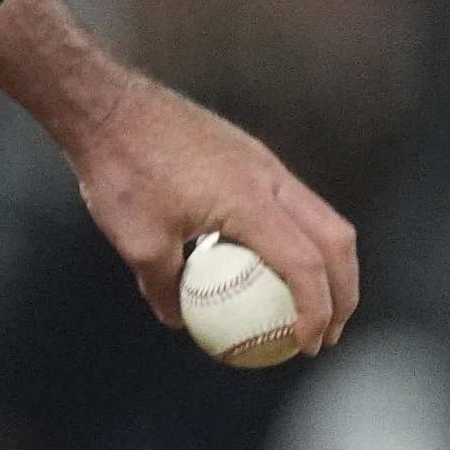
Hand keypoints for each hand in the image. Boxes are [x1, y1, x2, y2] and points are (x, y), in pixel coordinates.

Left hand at [0, 0, 361, 351]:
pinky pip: (292, 201)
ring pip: (320, 216)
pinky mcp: (249, 153)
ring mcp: (262, 161)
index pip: (305, 264)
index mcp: (249, 201)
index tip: (310, 345)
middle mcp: (269, 176)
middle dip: (344, 291)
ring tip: (310, 304)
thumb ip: (164, 285)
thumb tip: (179, 319)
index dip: (317, 310)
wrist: (105, 104)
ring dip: (327, 263)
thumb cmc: (119, 171)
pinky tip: (268, 263)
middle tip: (328, 333)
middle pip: (335, 238)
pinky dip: (299, 237)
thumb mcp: (135, 242)